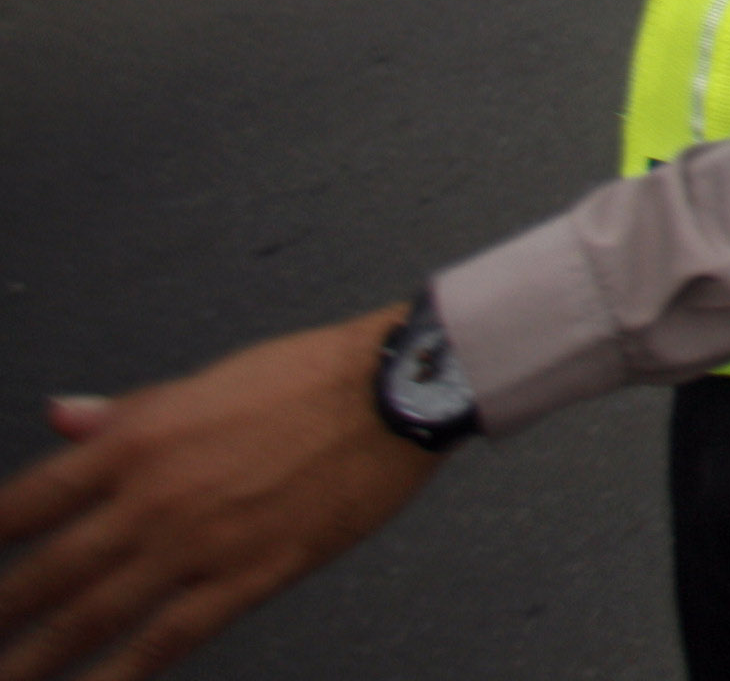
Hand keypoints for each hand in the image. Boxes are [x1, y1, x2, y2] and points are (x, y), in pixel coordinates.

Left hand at [0, 307, 439, 680]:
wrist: (397, 387)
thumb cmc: (310, 374)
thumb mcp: (204, 381)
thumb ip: (126, 412)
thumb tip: (62, 416)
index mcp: (139, 439)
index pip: (25, 502)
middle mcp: (154, 495)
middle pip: (44, 574)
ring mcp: (199, 541)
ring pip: (93, 617)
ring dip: (36, 660)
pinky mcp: (250, 573)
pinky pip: (171, 637)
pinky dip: (126, 674)